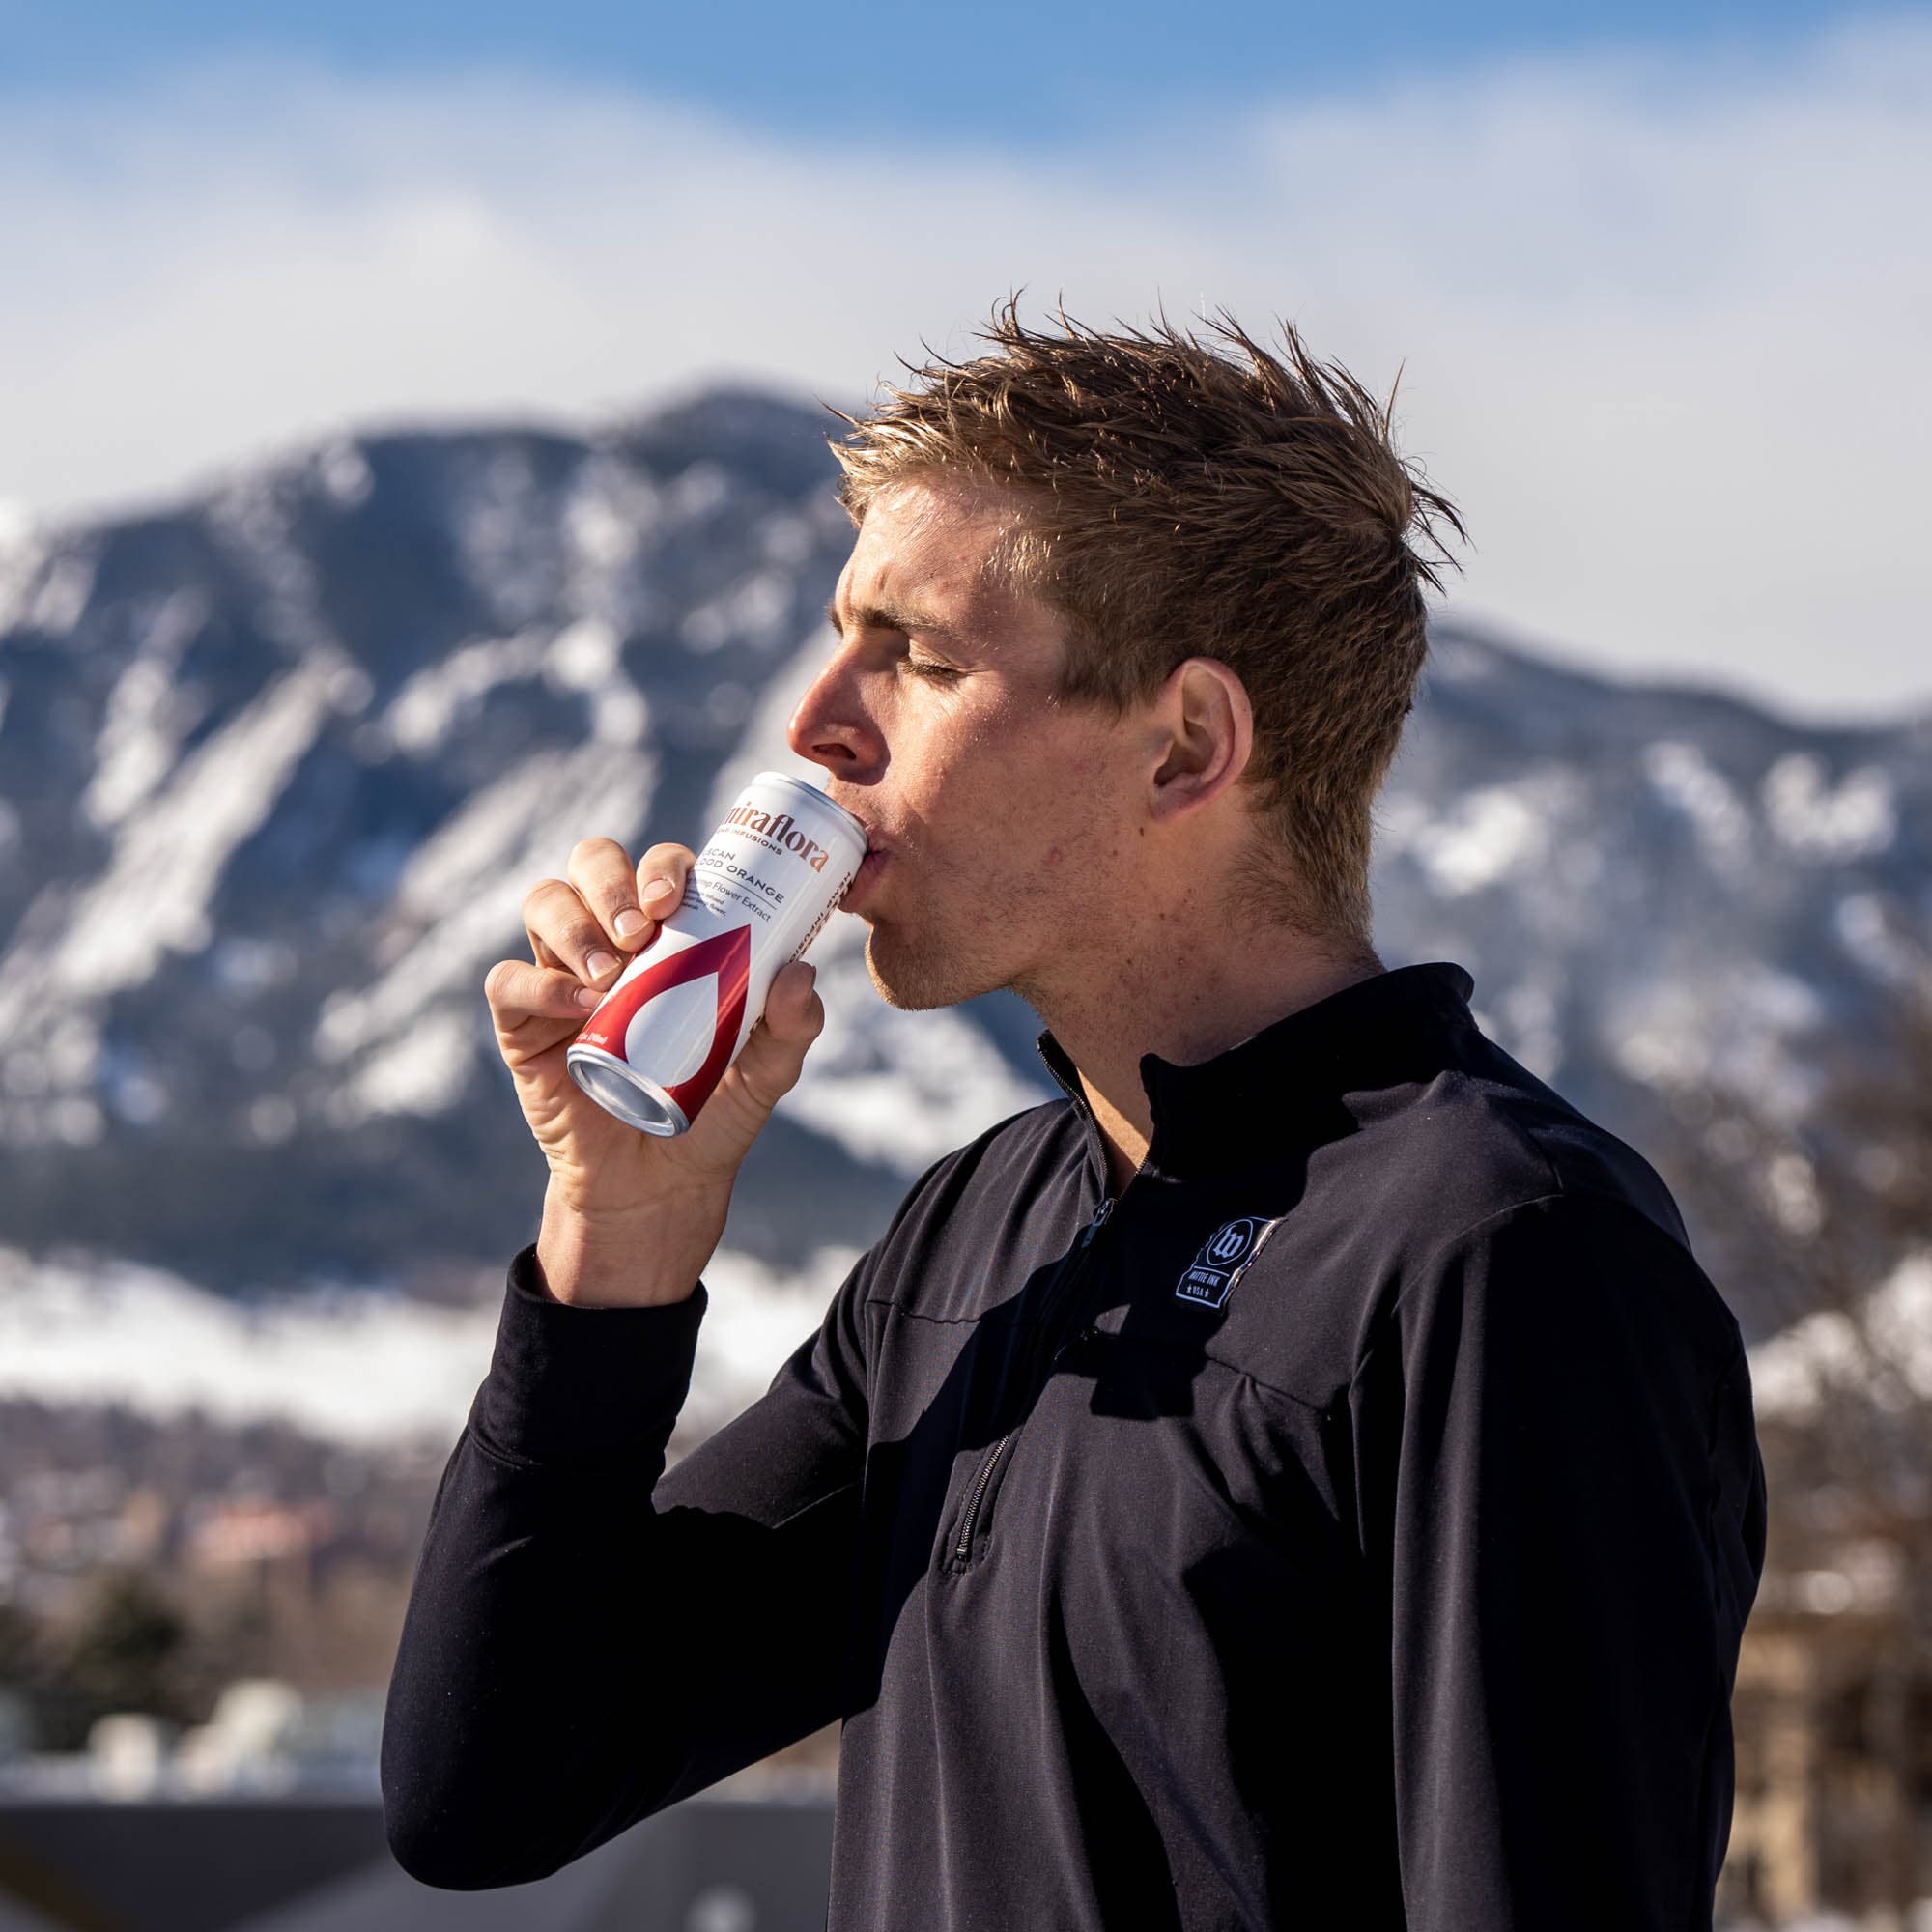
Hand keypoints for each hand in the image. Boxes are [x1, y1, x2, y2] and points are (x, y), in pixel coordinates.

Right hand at [483, 837, 825, 1301]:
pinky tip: (576, 1005)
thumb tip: (800, 971)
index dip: (661, 866)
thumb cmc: (714, 1107)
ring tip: (608, 974)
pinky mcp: (524, 1024)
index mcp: (669, 933)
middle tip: (638, 929)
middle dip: (610, 880)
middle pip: (591, 865)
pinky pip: (508, 981)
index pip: (658, 869)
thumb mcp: (768, 1071)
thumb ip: (794, 1025)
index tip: (675, 898)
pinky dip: (538, 983)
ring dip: (573, 925)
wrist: (661, 1184)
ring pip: (544, 904)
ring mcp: (561, 976)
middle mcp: (610, 939)